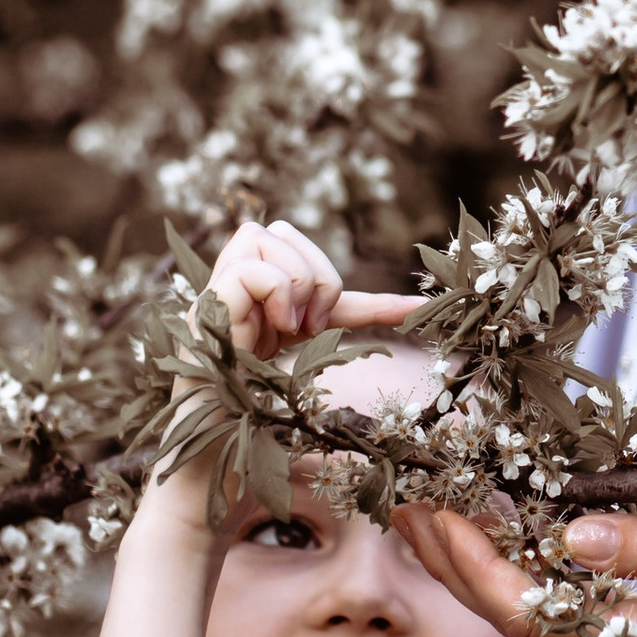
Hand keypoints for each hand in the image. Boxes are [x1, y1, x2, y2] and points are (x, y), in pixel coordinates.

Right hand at [204, 216, 411, 360]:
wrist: (225, 395)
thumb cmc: (262, 360)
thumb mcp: (318, 326)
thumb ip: (359, 309)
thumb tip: (416, 304)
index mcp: (270, 262)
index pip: (321, 267)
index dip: (375, 296)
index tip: (418, 309)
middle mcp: (245, 256)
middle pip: (299, 241)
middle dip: (318, 285)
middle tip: (303, 326)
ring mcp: (227, 265)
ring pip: (281, 243)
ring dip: (297, 292)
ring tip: (283, 325)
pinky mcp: (217, 283)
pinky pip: (264, 271)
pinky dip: (279, 298)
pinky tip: (271, 325)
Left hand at [384, 498, 636, 636]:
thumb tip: (574, 535)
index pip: (535, 614)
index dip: (474, 565)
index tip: (435, 509)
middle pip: (516, 625)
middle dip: (454, 562)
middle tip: (406, 497)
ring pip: (533, 625)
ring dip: (480, 570)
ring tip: (434, 511)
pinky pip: (564, 620)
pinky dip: (521, 576)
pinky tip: (502, 536)